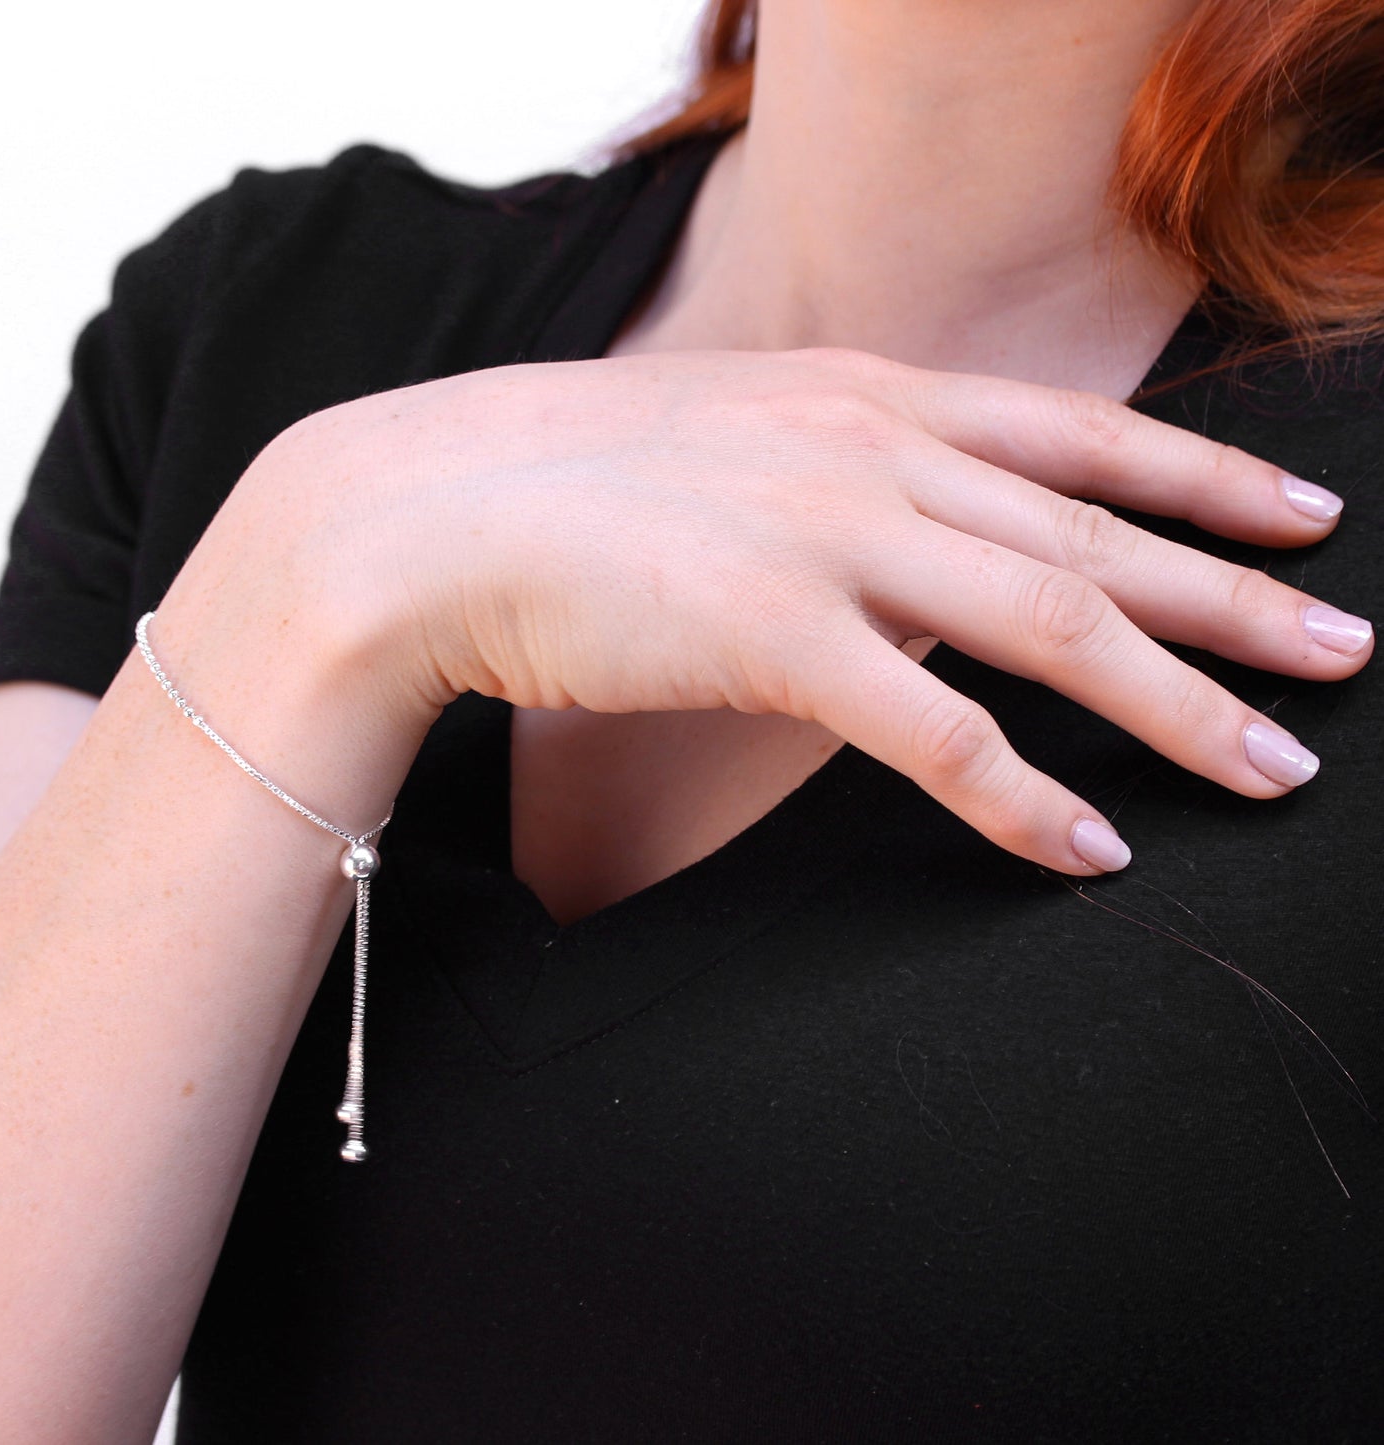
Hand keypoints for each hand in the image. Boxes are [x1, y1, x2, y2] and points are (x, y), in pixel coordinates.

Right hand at [235, 346, 1371, 873]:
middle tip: (1342, 653)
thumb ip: (825, 469)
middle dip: (1238, 597)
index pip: (1074, 434)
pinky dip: (1024, 799)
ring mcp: (827, 537)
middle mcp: (868, 450)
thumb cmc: (559, 478)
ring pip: (1053, 628)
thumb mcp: (723, 438)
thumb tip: (888, 523)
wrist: (424, 507)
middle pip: (1097, 535)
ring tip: (1272, 767)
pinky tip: (1090, 851)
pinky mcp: (772, 634)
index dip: (1201, 477)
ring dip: (1177, 705)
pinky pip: (939, 732)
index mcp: (862, 395)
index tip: (1294, 515)